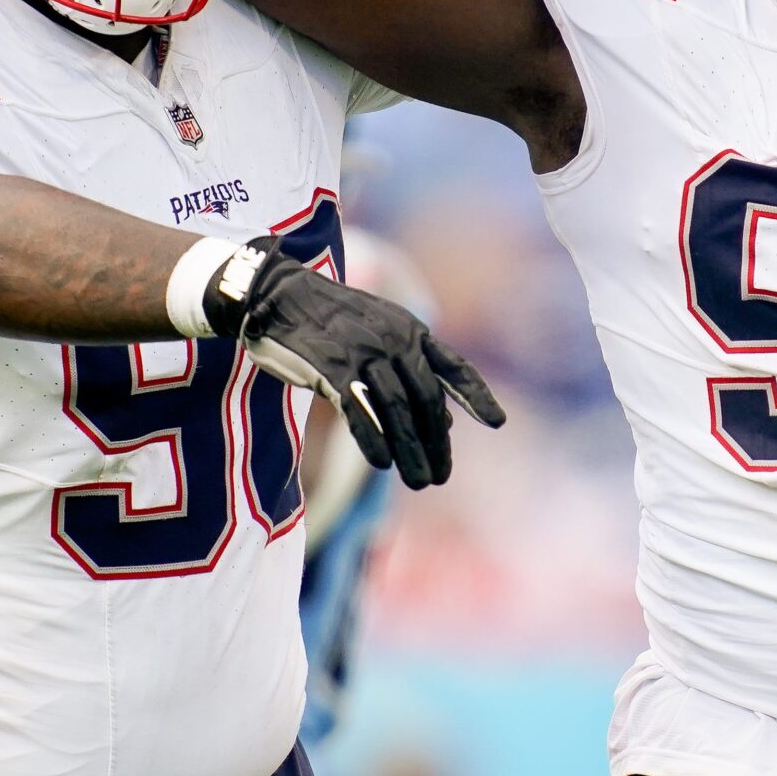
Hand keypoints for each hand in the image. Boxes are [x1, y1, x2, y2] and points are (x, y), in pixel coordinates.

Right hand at [207, 244, 505, 489]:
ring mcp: (364, 353)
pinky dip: (372, 437)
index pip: (454, 367)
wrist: (279, 294)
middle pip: (426, 399)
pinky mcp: (331, 368)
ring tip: (420, 481)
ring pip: (396, 410)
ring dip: (411, 450)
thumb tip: (448, 422)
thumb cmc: (334, 321)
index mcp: (412, 331)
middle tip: (439, 477)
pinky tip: (382, 463)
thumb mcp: (383, 335)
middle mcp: (395, 341)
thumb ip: (415, 372)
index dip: (477, 395)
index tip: (497, 422)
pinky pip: (358, 409)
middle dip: (437, 442)